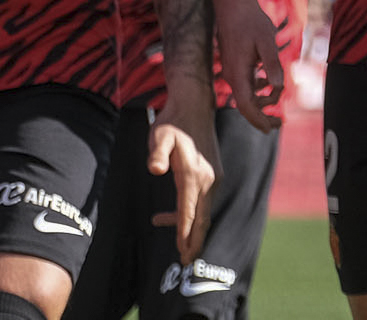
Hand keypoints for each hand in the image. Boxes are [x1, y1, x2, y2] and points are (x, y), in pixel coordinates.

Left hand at [148, 101, 220, 263]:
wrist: (194, 106)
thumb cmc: (173, 121)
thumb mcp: (159, 134)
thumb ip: (156, 152)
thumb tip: (154, 169)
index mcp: (193, 174)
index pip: (189, 211)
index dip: (185, 232)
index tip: (182, 251)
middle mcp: (208, 180)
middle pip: (202, 217)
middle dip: (194, 240)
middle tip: (187, 260)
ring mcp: (212, 178)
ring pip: (202, 211)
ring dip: (191, 229)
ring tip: (180, 248)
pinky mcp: (211, 175)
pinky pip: (200, 201)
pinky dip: (189, 213)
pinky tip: (165, 217)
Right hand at [216, 0, 285, 132]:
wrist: (233, 4)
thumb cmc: (251, 21)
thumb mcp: (266, 40)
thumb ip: (272, 63)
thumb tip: (278, 86)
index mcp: (237, 72)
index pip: (246, 105)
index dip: (258, 120)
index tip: (271, 129)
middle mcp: (231, 74)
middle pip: (245, 105)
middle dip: (262, 116)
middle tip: (281, 122)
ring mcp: (230, 69)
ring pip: (245, 95)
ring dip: (262, 102)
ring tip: (279, 103)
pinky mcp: (234, 64)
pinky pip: (244, 84)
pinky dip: (258, 89)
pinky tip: (268, 84)